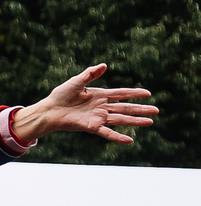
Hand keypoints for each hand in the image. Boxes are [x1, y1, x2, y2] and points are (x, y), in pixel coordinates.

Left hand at [11, 64, 157, 146]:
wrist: (49, 110)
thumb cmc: (60, 95)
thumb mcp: (76, 82)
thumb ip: (90, 74)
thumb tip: (104, 65)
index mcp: (100, 95)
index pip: (121, 94)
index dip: (134, 93)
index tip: (148, 93)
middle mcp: (101, 107)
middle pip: (125, 107)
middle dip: (141, 109)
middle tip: (156, 110)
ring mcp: (98, 117)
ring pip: (121, 119)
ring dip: (135, 121)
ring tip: (150, 122)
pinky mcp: (91, 127)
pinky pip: (107, 132)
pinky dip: (118, 137)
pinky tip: (130, 140)